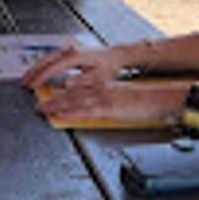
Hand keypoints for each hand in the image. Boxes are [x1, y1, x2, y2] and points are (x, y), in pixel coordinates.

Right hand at [21, 45, 128, 88]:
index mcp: (75, 56)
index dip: (41, 77)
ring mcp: (68, 49)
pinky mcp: (67, 51)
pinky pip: (50, 58)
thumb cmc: (107, 67)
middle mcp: (69, 51)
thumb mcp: (97, 77)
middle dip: (33, 72)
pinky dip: (42, 65)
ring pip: (46, 57)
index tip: (32, 85)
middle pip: (45, 60)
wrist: (113, 56)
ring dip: (36, 68)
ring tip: (27, 79)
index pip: (53, 67)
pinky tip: (37, 72)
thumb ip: (82, 81)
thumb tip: (66, 84)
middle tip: (23, 83)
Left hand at [37, 78, 185, 123]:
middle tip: (39, 102)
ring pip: (74, 100)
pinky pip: (84, 110)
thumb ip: (108, 101)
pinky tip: (60, 113)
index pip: (79, 88)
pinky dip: (70, 111)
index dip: (63, 93)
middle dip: (54, 98)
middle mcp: (102, 89)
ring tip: (43, 108)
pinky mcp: (108, 107)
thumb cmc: (145, 101)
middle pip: (72, 93)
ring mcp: (104, 97)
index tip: (51, 96)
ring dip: (57, 104)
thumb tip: (95, 107)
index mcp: (105, 86)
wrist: (159, 99)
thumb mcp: (123, 97)